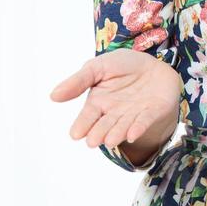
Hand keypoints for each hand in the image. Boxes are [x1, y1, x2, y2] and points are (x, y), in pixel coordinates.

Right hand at [50, 49, 181, 162]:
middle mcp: (115, 113)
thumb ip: (78, 81)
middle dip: (99, 132)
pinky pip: (145, 120)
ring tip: (110, 140)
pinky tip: (132, 134)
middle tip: (92, 142)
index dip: (82, 125)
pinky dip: (139, 127)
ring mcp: (134, 114)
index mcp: (99, 103)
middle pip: (105, 125)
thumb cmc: (121, 66)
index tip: (75, 134)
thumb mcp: (97, 67)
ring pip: (124, 126)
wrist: (153, 63)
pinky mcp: (153, 113)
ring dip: (117, 133)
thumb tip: (53, 96)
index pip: (88, 116)